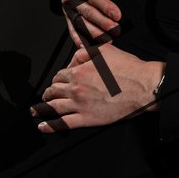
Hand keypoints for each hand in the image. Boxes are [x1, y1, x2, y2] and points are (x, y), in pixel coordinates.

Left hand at [33, 43, 163, 130]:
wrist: (142, 86)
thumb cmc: (127, 68)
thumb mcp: (105, 51)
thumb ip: (84, 53)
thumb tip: (72, 60)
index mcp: (79, 71)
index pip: (60, 75)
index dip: (59, 77)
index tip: (60, 81)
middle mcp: (76, 88)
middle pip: (54, 91)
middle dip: (50, 92)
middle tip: (49, 94)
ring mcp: (80, 105)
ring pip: (54, 107)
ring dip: (43, 108)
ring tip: (37, 110)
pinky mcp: (87, 119)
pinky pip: (63, 124)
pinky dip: (50, 126)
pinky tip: (42, 126)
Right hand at [59, 0, 120, 47]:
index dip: (105, 6)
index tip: (117, 14)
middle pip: (87, 11)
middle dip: (102, 22)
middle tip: (116, 29)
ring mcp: (67, 6)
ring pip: (79, 21)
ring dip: (93, 32)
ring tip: (107, 39)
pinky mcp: (66, 13)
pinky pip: (71, 26)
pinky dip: (77, 37)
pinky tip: (85, 44)